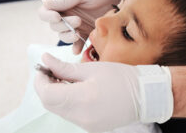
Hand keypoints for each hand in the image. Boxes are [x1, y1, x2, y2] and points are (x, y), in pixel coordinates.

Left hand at [34, 54, 173, 132]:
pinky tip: (72, 89)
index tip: (43, 67)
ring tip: (62, 77)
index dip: (40, 80)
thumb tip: (45, 60)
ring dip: (54, 93)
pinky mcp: (90, 126)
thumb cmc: (120, 77)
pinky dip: (65, 101)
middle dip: (45, 86)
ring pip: (58, 109)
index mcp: (83, 99)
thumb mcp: (91, 68)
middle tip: (50, 70)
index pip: (47, 94)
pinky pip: (69, 114)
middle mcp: (82, 117)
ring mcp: (86, 124)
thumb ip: (64, 67)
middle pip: (50, 104)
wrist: (144, 95)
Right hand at [38, 0, 124, 53]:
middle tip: (78, 20)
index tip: (57, 17)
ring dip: (68, 37)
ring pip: (63, 36)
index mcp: (60, 2)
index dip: (48, 16)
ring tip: (78, 34)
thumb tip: (45, 4)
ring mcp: (74, 25)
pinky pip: (77, 43)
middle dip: (63, 26)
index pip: (45, 12)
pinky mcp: (84, 32)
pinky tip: (77, 50)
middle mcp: (64, 14)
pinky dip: (76, 47)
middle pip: (54, 26)